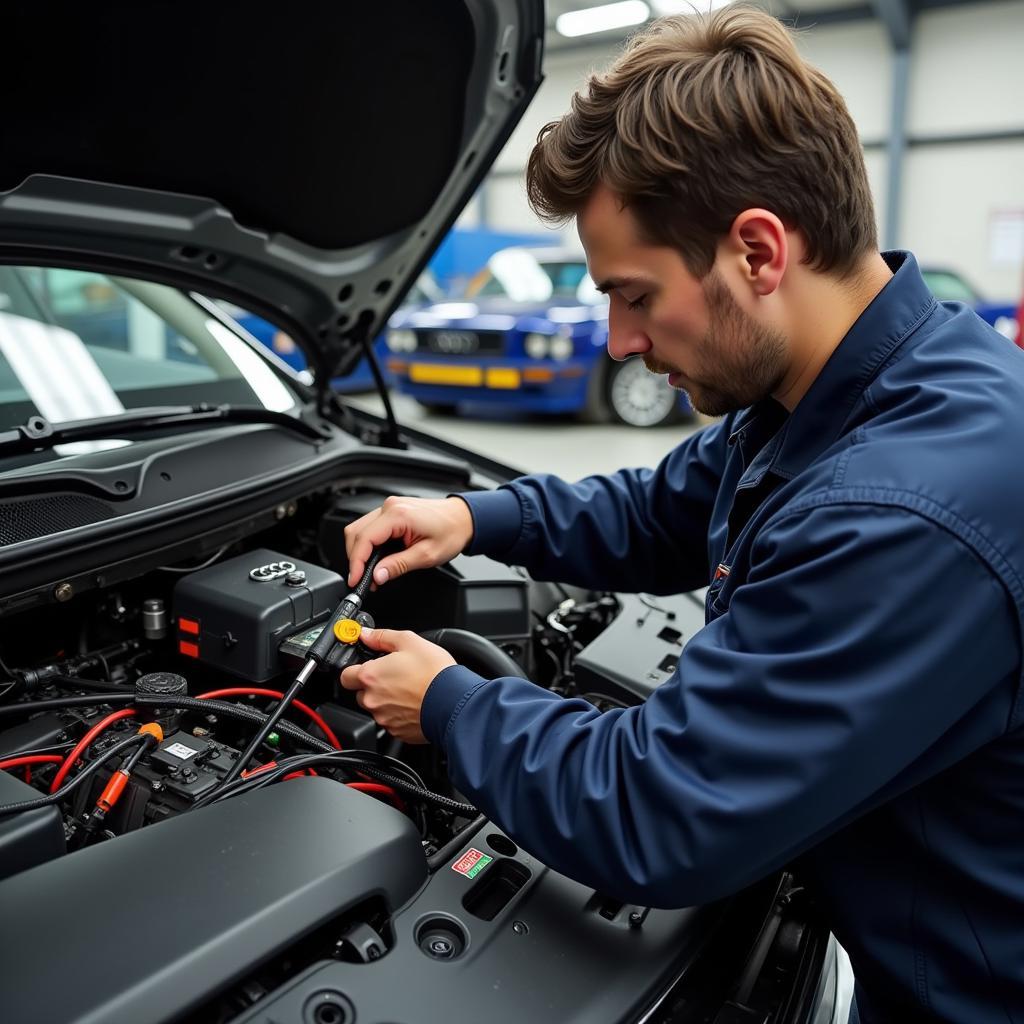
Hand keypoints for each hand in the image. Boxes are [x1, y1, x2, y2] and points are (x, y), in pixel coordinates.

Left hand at [340, 628, 455, 743]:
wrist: (455, 702)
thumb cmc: (435, 673)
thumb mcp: (410, 641)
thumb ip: (382, 637)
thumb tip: (366, 634)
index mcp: (371, 676)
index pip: (345, 675)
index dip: (354, 669)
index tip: (366, 666)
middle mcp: (373, 700)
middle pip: (361, 693)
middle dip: (373, 685)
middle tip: (394, 676)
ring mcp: (384, 718)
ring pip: (377, 708)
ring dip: (387, 700)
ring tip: (409, 690)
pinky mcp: (397, 732)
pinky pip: (391, 722)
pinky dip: (400, 714)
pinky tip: (414, 703)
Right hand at [343, 495, 473, 587]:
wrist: (463, 518)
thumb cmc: (451, 532)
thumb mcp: (426, 555)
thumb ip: (398, 566)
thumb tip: (377, 575)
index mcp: (398, 515)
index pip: (364, 539)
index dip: (356, 562)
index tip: (356, 579)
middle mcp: (390, 507)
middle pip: (356, 533)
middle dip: (356, 559)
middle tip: (364, 579)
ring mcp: (389, 507)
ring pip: (360, 529)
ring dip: (361, 552)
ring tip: (371, 572)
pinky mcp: (391, 511)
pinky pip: (370, 527)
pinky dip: (369, 544)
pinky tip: (377, 559)